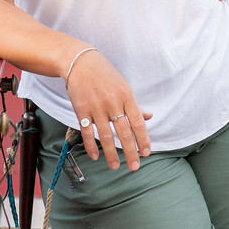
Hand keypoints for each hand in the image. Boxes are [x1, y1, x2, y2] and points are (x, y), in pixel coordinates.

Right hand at [65, 48, 151, 170]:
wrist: (79, 62)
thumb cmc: (104, 74)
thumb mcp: (123, 86)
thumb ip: (135, 104)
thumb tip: (149, 117)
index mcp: (126, 96)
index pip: (137, 122)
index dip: (143, 139)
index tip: (146, 153)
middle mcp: (112, 103)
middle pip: (124, 132)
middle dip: (130, 152)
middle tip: (134, 167)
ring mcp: (96, 107)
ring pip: (106, 136)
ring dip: (111, 154)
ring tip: (115, 166)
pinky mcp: (81, 110)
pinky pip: (87, 132)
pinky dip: (91, 146)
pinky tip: (95, 156)